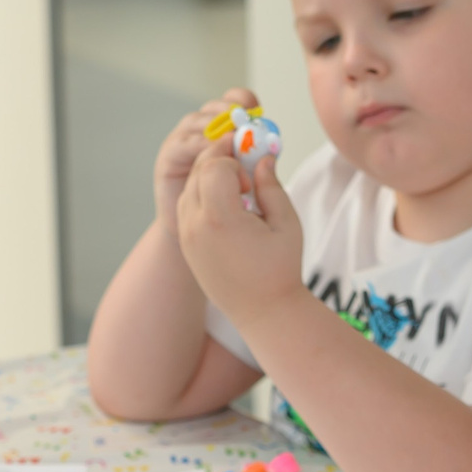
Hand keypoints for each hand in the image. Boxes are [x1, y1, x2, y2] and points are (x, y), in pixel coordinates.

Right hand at [153, 85, 259, 229]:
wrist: (200, 240)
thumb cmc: (229, 211)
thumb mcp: (252, 183)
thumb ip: (260, 164)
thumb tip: (273, 148)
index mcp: (225, 131)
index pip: (234, 103)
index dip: (245, 102)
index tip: (258, 112)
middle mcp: (202, 131)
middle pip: (214, 108)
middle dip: (230, 111)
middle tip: (244, 120)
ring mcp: (183, 142)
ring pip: (197, 122)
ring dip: (214, 126)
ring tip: (232, 137)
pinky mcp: (169, 158)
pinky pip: (182, 144)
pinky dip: (198, 145)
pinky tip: (213, 153)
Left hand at [178, 151, 303, 329]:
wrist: (263, 313)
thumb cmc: (280, 269)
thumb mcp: (285, 222)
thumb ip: (271, 185)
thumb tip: (263, 158)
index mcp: (220, 219)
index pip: (214, 166)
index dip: (234, 162)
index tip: (250, 181)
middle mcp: (196, 226)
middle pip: (197, 172)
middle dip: (220, 162)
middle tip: (244, 172)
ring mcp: (187, 237)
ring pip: (188, 187)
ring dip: (209, 180)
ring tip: (237, 194)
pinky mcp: (186, 246)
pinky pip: (186, 208)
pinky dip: (202, 198)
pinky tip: (227, 210)